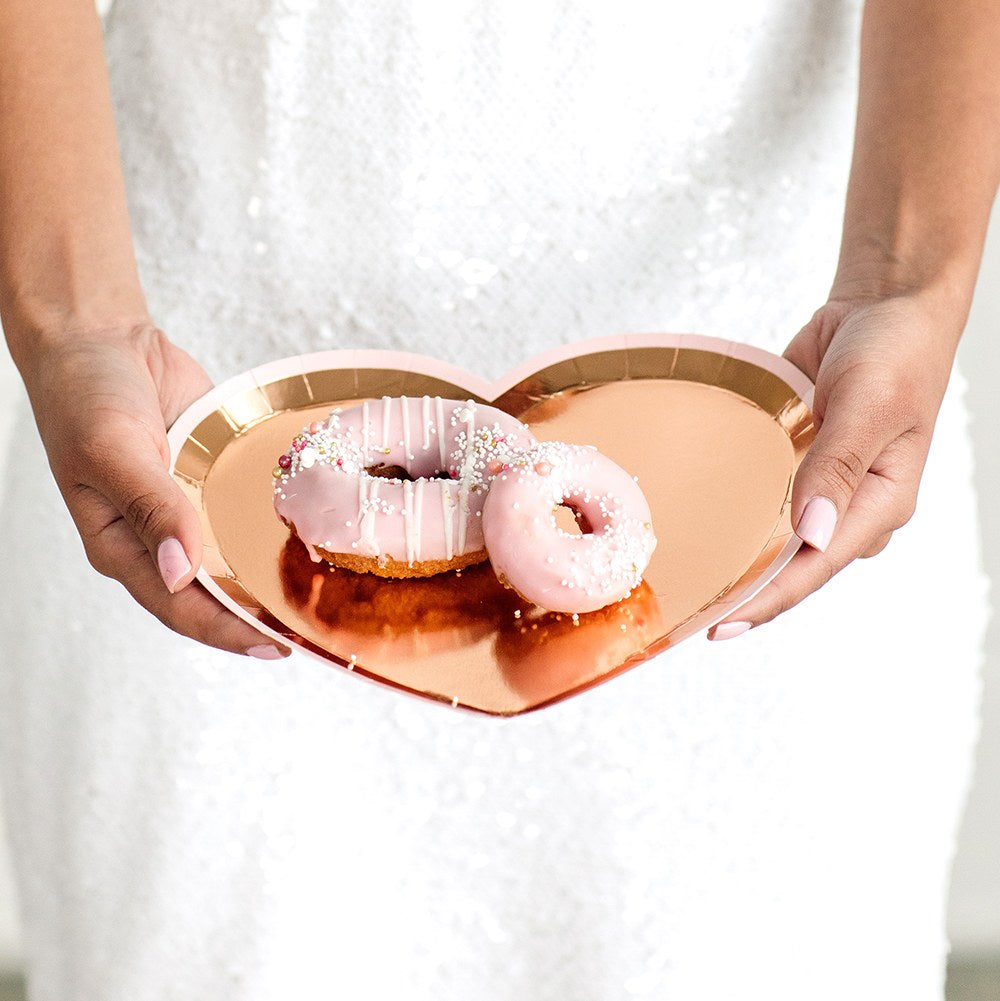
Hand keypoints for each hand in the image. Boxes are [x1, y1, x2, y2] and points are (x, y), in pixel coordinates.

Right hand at [21, 323, 289, 658]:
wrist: (101, 337)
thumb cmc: (84, 394)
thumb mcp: (111, 450)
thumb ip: (150, 508)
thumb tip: (181, 572)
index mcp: (121, 545)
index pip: (179, 606)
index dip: (227, 631)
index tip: (277, 645)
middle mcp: (156, 537)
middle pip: (213, 594)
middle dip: (258, 615)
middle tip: (314, 629)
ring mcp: (187, 509)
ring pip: (233, 559)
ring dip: (269, 577)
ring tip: (322, 595)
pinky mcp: (210, 480)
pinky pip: (243, 513)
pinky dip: (271, 528)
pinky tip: (311, 537)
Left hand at [708, 293, 958, 638]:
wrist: (884, 306)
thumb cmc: (895, 352)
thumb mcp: (871, 405)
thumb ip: (839, 466)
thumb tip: (811, 535)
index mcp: (879, 503)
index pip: (816, 567)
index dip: (769, 601)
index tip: (722, 626)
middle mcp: (849, 505)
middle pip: (792, 565)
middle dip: (747, 592)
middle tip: (689, 616)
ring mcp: (822, 487)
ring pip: (776, 538)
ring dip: (738, 559)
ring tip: (686, 584)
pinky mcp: (798, 464)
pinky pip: (765, 498)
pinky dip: (736, 513)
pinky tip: (698, 529)